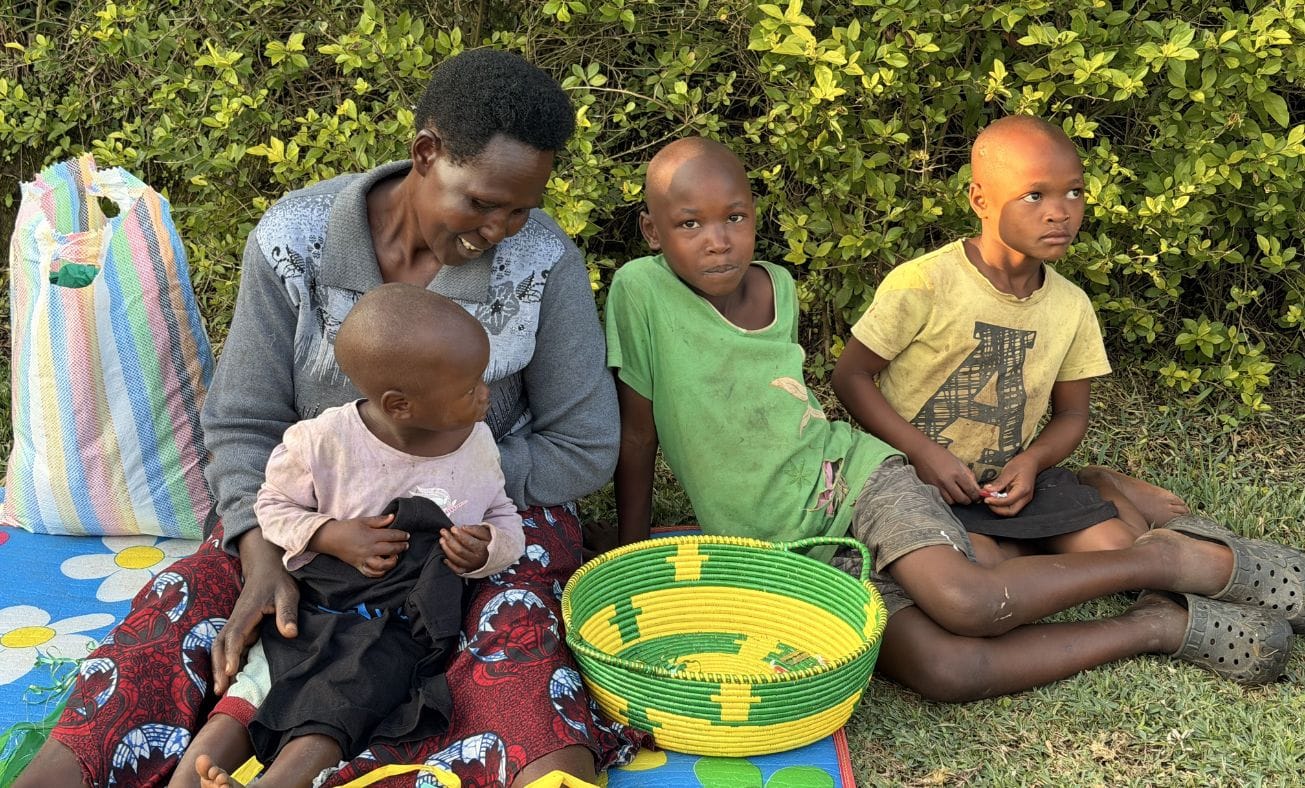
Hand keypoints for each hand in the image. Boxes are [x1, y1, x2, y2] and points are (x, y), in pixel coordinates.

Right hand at [212, 529, 298, 695]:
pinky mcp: (240, 627)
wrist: (266, 566)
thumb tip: (289, 634)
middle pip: (219, 645)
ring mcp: (235, 624)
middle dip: (218, 667)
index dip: (232, 654)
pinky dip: (226, 662)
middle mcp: (235, 619)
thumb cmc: (278, 580)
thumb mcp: (288, 593)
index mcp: (246, 612)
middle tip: (220, 690)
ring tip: (221, 690)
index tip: (231, 671)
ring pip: (220, 647)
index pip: (235, 635)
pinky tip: (231, 678)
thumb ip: (287, 612)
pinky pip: (228, 647)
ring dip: (219, 667)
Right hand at [314, 514, 408, 577]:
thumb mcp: (363, 521)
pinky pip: (372, 573)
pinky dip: (380, 572)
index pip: (391, 536)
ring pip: (383, 565)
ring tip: (396, 556)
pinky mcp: (359, 566)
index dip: (401, 535)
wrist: (330, 538)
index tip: (407, 535)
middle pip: (390, 549)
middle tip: (406, 545)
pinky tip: (385, 567)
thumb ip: (379, 520)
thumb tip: (393, 517)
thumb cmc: (347, 528)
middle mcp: (369, 549)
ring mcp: (364, 559)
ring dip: (393, 561)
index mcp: (370, 536)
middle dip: (401, 547)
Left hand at [441, 523, 491, 573]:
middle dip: (449, 540)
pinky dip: (449, 564)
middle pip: (460, 550)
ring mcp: (471, 566)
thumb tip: (463, 528)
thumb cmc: (487, 542)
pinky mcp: (466, 571)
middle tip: (443, 531)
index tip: (453, 528)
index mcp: (482, 549)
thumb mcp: (485, 533)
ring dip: (446, 549)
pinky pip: (456, 569)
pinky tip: (444, 556)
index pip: (469, 542)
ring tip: (442, 540)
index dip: (459, 535)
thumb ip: (475, 529)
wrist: (492, 555)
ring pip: (455, 559)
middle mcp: (476, 560)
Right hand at [910, 442, 983, 504]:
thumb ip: (968, 475)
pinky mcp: (931, 488)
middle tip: (969, 498)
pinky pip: (942, 499)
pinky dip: (948, 499)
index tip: (977, 496)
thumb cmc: (941, 454)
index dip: (976, 495)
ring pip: (951, 501)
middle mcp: (948, 481)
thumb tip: (976, 487)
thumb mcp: (958, 462)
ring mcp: (938, 486)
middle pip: (961, 499)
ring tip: (958, 496)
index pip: (971, 490)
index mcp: (957, 473)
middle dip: (968, 500)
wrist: (922, 452)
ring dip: (957, 500)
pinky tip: (949, 494)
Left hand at [981, 454, 1037, 515]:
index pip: (1008, 502)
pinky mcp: (1020, 498)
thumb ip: (999, 482)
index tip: (985, 498)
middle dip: (997, 509)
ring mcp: (1024, 499)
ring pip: (1010, 510)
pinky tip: (995, 496)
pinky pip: (1010, 505)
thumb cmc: (1021, 464)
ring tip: (990, 497)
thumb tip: (987, 490)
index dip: (995, 502)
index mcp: (1023, 490)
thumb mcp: (1008, 470)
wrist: (1032, 462)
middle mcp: (1025, 497)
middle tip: (987, 500)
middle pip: (1011, 511)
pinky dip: (1001, 503)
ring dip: (998, 507)